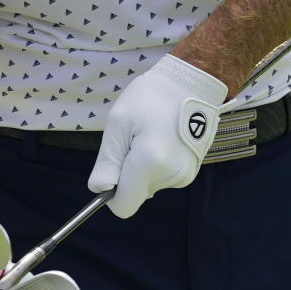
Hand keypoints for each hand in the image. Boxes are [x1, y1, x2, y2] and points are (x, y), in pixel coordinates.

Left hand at [87, 56, 227, 217]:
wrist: (192, 83)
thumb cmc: (151, 97)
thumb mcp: (119, 123)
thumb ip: (108, 161)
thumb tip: (98, 189)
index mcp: (149, 163)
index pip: (123, 206)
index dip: (111, 194)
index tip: (112, 167)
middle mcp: (170, 176)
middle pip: (136, 193)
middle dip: (127, 173)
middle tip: (134, 139)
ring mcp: (184, 175)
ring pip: (148, 185)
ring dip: (142, 167)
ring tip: (150, 134)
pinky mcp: (191, 171)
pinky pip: (162, 178)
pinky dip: (156, 164)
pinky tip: (162, 139)